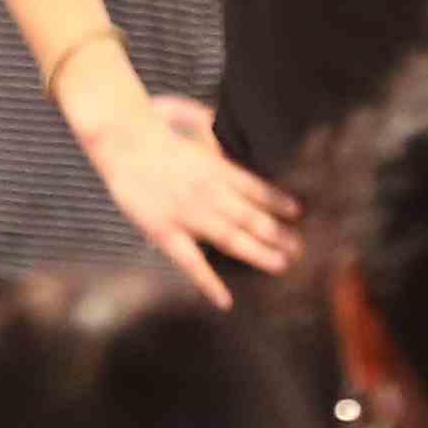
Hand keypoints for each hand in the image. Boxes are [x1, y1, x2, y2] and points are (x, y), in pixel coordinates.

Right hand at [83, 93, 296, 302]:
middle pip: (252, 216)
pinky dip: (209, 282)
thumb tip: (234, 132)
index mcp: (217, 168)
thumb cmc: (154, 130)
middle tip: (302, 249)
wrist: (125, 140)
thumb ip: (217, 137)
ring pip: (232, 238)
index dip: (279, 201)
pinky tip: (225, 300)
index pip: (257, 188)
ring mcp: (189, 215)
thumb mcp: (195, 127)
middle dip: (279, 233)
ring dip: (259, 253)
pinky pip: (191, 263)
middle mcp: (211, 193)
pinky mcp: (166, 232)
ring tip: (283, 266)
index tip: (299, 213)